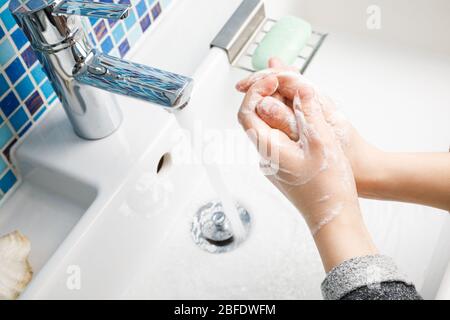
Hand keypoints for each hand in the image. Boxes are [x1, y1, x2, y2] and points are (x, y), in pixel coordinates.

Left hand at [237, 74, 359, 234]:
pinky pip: (278, 139)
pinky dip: (287, 124)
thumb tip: (300, 89)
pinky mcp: (283, 167)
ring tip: (296, 97)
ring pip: (268, 128)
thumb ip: (309, 112)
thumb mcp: (322, 142)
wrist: (333, 217)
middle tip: (282, 82)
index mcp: (268, 149)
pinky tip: (303, 120)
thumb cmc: (327, 187)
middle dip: (266, 96)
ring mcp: (273, 163)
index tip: (272, 79)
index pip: (247, 112)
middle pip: (256, 118)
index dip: (256, 90)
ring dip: (279, 109)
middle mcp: (265, 156)